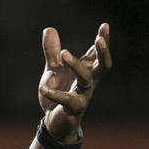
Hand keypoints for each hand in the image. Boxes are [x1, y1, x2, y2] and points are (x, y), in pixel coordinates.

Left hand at [38, 23, 111, 139]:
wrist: (54, 123)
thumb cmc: (59, 94)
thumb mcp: (53, 70)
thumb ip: (52, 52)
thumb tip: (49, 29)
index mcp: (86, 72)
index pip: (97, 55)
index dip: (103, 41)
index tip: (105, 25)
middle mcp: (88, 84)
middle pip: (103, 67)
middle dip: (103, 52)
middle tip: (99, 39)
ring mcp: (83, 97)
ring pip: (86, 80)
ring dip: (76, 66)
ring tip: (63, 53)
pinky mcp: (73, 110)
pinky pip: (67, 100)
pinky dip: (54, 93)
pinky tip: (43, 87)